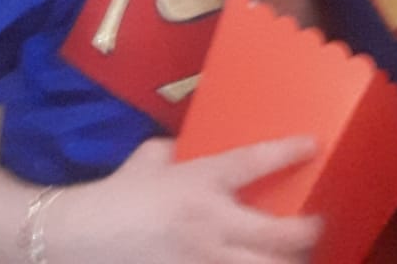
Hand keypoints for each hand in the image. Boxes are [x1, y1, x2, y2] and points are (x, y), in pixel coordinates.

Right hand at [63, 135, 321, 262]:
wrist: (81, 238)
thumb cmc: (118, 195)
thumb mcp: (150, 159)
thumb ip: (178, 152)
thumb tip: (193, 147)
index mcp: (200, 182)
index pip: (254, 161)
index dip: (288, 152)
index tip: (311, 145)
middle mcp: (213, 224)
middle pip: (282, 235)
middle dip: (309, 232)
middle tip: (315, 225)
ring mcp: (207, 263)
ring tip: (294, 258)